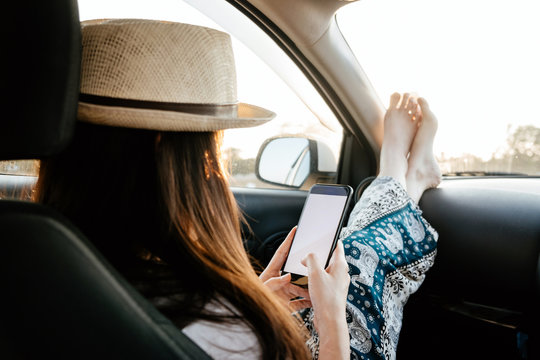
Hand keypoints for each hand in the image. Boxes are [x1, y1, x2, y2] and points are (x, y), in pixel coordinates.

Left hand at [260, 227, 311, 311]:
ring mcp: (284, 292)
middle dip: (305, 267)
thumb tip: (286, 277)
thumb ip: (272, 283)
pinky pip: (300, 302)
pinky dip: (308, 301)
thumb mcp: (261, 289)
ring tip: (317, 286)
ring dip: (309, 288)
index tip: (295, 230)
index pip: (281, 252)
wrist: (253, 316)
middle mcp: (279, 281)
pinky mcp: (287, 304)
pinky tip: (314, 300)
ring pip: (301, 287)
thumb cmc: (252, 300)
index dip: (288, 240)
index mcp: (271, 272)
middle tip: (314, 263)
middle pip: (295, 270)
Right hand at [302, 241, 349, 358]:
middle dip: (319, 256)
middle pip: (330, 259)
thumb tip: (308, 256)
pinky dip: (315, 280)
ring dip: (315, 269)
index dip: (331, 239)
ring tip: (305, 270)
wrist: (329, 321)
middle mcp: (341, 274)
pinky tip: (307, 283)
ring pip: (325, 271)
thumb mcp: (315, 273)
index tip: (326, 234)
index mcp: (340, 266)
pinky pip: (323, 281)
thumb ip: (311, 259)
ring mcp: (337, 284)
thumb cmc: (326, 298)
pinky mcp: (332, 293)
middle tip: (309, 254)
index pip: (338, 246)